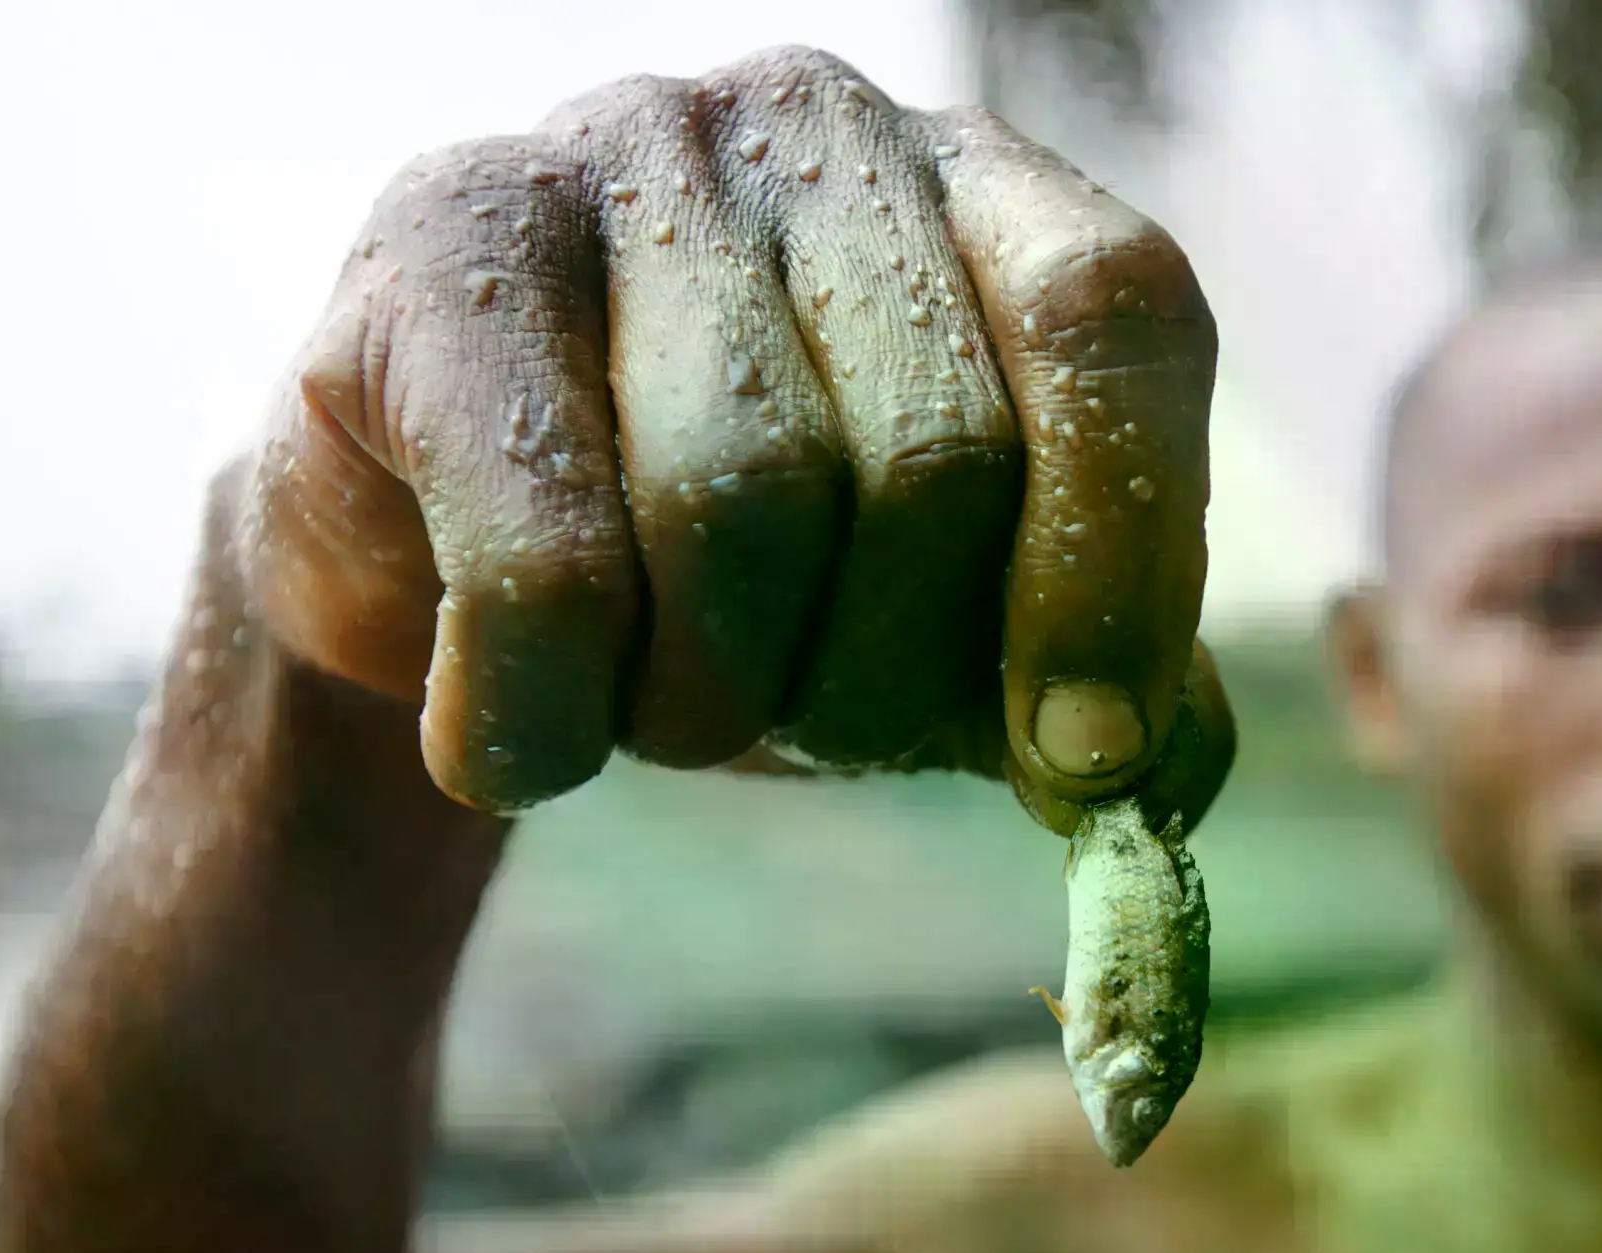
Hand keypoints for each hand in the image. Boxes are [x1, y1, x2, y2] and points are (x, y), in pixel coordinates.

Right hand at [236, 46, 1230, 832]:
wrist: (437, 547)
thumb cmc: (738, 575)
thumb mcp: (944, 628)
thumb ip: (1089, 683)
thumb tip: (1164, 775)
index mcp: (985, 195)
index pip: (1117, 316)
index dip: (1118, 558)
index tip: (1082, 755)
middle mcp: (816, 128)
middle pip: (932, 454)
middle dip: (878, 678)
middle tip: (810, 734)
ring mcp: (619, 154)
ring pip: (740, 505)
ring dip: (707, 704)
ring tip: (656, 708)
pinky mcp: (440, 240)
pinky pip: (546, 560)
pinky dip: (548, 717)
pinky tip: (525, 731)